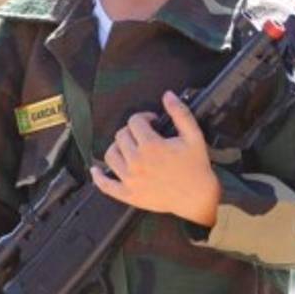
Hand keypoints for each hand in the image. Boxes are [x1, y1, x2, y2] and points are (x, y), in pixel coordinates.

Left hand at [91, 90, 221, 225]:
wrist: (198, 198)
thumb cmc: (197, 166)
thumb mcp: (194, 136)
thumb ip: (180, 113)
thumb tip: (168, 95)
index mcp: (151, 146)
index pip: (135, 121)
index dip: (144, 117)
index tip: (153, 123)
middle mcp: (137, 161)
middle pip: (121, 136)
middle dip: (132, 131)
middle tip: (144, 136)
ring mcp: (130, 179)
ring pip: (110, 155)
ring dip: (118, 147)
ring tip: (129, 148)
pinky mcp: (128, 194)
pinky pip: (106, 185)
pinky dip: (98, 177)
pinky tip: (96, 171)